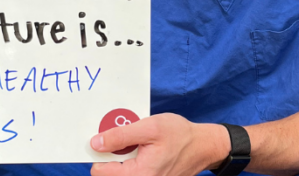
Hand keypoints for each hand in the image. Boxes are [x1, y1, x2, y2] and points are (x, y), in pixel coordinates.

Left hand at [89, 113, 228, 175]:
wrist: (202, 146)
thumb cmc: (180, 135)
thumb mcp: (150, 127)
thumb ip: (121, 136)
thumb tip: (95, 143)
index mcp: (139, 175)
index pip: (100, 171)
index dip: (99, 153)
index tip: (107, 138)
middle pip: (108, 173)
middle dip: (111, 154)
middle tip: (127, 138)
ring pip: (119, 172)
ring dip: (121, 156)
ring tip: (136, 142)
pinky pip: (130, 172)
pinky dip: (131, 159)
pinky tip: (141, 148)